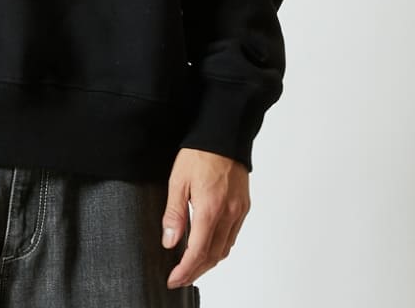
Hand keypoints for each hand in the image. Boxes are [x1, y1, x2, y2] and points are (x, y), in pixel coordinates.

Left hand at [161, 147, 249, 289]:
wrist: (224, 134)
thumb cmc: (199, 153)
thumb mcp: (178, 179)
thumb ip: (174, 213)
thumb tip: (170, 241)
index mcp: (210, 209)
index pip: (198, 252)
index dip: (185, 270)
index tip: (173, 279)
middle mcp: (228, 214)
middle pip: (213, 256)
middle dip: (195, 272)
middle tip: (180, 278)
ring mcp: (239, 211)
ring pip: (225, 249)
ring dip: (208, 263)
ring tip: (191, 267)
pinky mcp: (244, 207)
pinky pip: (232, 236)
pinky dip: (220, 248)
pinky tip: (208, 247)